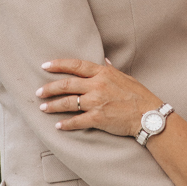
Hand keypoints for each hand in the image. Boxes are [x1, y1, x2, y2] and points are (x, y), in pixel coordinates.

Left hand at [37, 57, 154, 135]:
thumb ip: (110, 69)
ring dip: (53, 105)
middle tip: (38, 92)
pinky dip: (65, 124)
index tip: (44, 66)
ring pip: (68, 102)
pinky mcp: (98, 118)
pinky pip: (77, 121)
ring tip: (43, 108)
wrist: (148, 115)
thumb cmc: (138, 95)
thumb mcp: (125, 76)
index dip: (58, 65)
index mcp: (103, 73)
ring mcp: (97, 102)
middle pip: (66, 85)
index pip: (75, 65)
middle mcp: (97, 85)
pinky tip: (58, 125)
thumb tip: (103, 60)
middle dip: (49, 88)